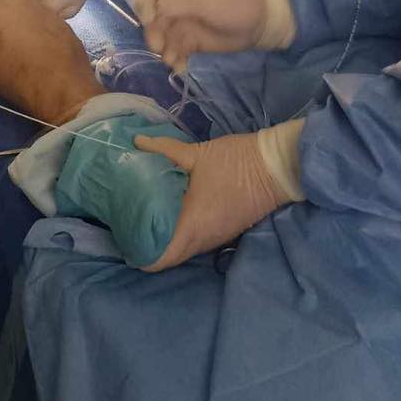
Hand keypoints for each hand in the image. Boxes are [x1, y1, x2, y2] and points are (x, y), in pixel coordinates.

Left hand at [133, 130, 286, 270]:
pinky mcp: (224, 230)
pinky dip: (180, 231)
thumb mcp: (195, 154)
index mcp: (193, 227)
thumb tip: (136, 141)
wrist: (276, 166)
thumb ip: (163, 150)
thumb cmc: (235, 163)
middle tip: (128, 223)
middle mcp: (203, 240)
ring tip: (144, 217)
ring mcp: (216, 238)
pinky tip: (170, 212)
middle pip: (168, 256)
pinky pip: (195, 239)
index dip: (139, 253)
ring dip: (164, 238)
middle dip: (147, 244)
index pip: (160, 259)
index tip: (124, 237)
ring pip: (183, 248)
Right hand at [135, 0, 267, 72]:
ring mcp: (182, 23)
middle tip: (160, 47)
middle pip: (151, 19)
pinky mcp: (189, 41)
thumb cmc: (233, 5)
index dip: (144, 7)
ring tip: (173, 60)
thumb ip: (176, 4)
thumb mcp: (204, 0)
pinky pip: (174, 50)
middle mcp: (176, 3)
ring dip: (163, 50)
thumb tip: (152, 12)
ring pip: (161, 37)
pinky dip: (174, 59)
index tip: (150, 22)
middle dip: (153, 34)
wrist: (258, 25)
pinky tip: (180, 66)